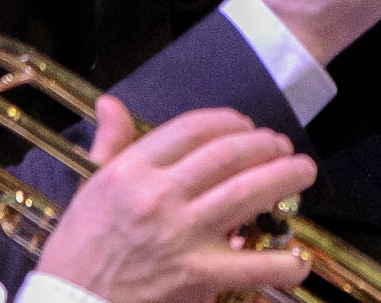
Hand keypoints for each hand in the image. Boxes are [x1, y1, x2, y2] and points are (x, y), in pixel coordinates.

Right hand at [32, 101, 310, 302]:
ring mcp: (180, 236)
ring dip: (284, 176)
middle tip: (282, 145)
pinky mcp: (196, 276)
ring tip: (303, 172)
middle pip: (229, 154)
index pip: (193, 128)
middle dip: (265, 144)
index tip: (245, 125)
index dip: (229, 121)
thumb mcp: (88, 192)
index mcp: (130, 172)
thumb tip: (111, 104)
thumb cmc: (78, 254)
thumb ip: (110, 146)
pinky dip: (283, 261)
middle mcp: (157, 197)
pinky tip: (297, 258)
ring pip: (248, 192)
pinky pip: (254, 265)